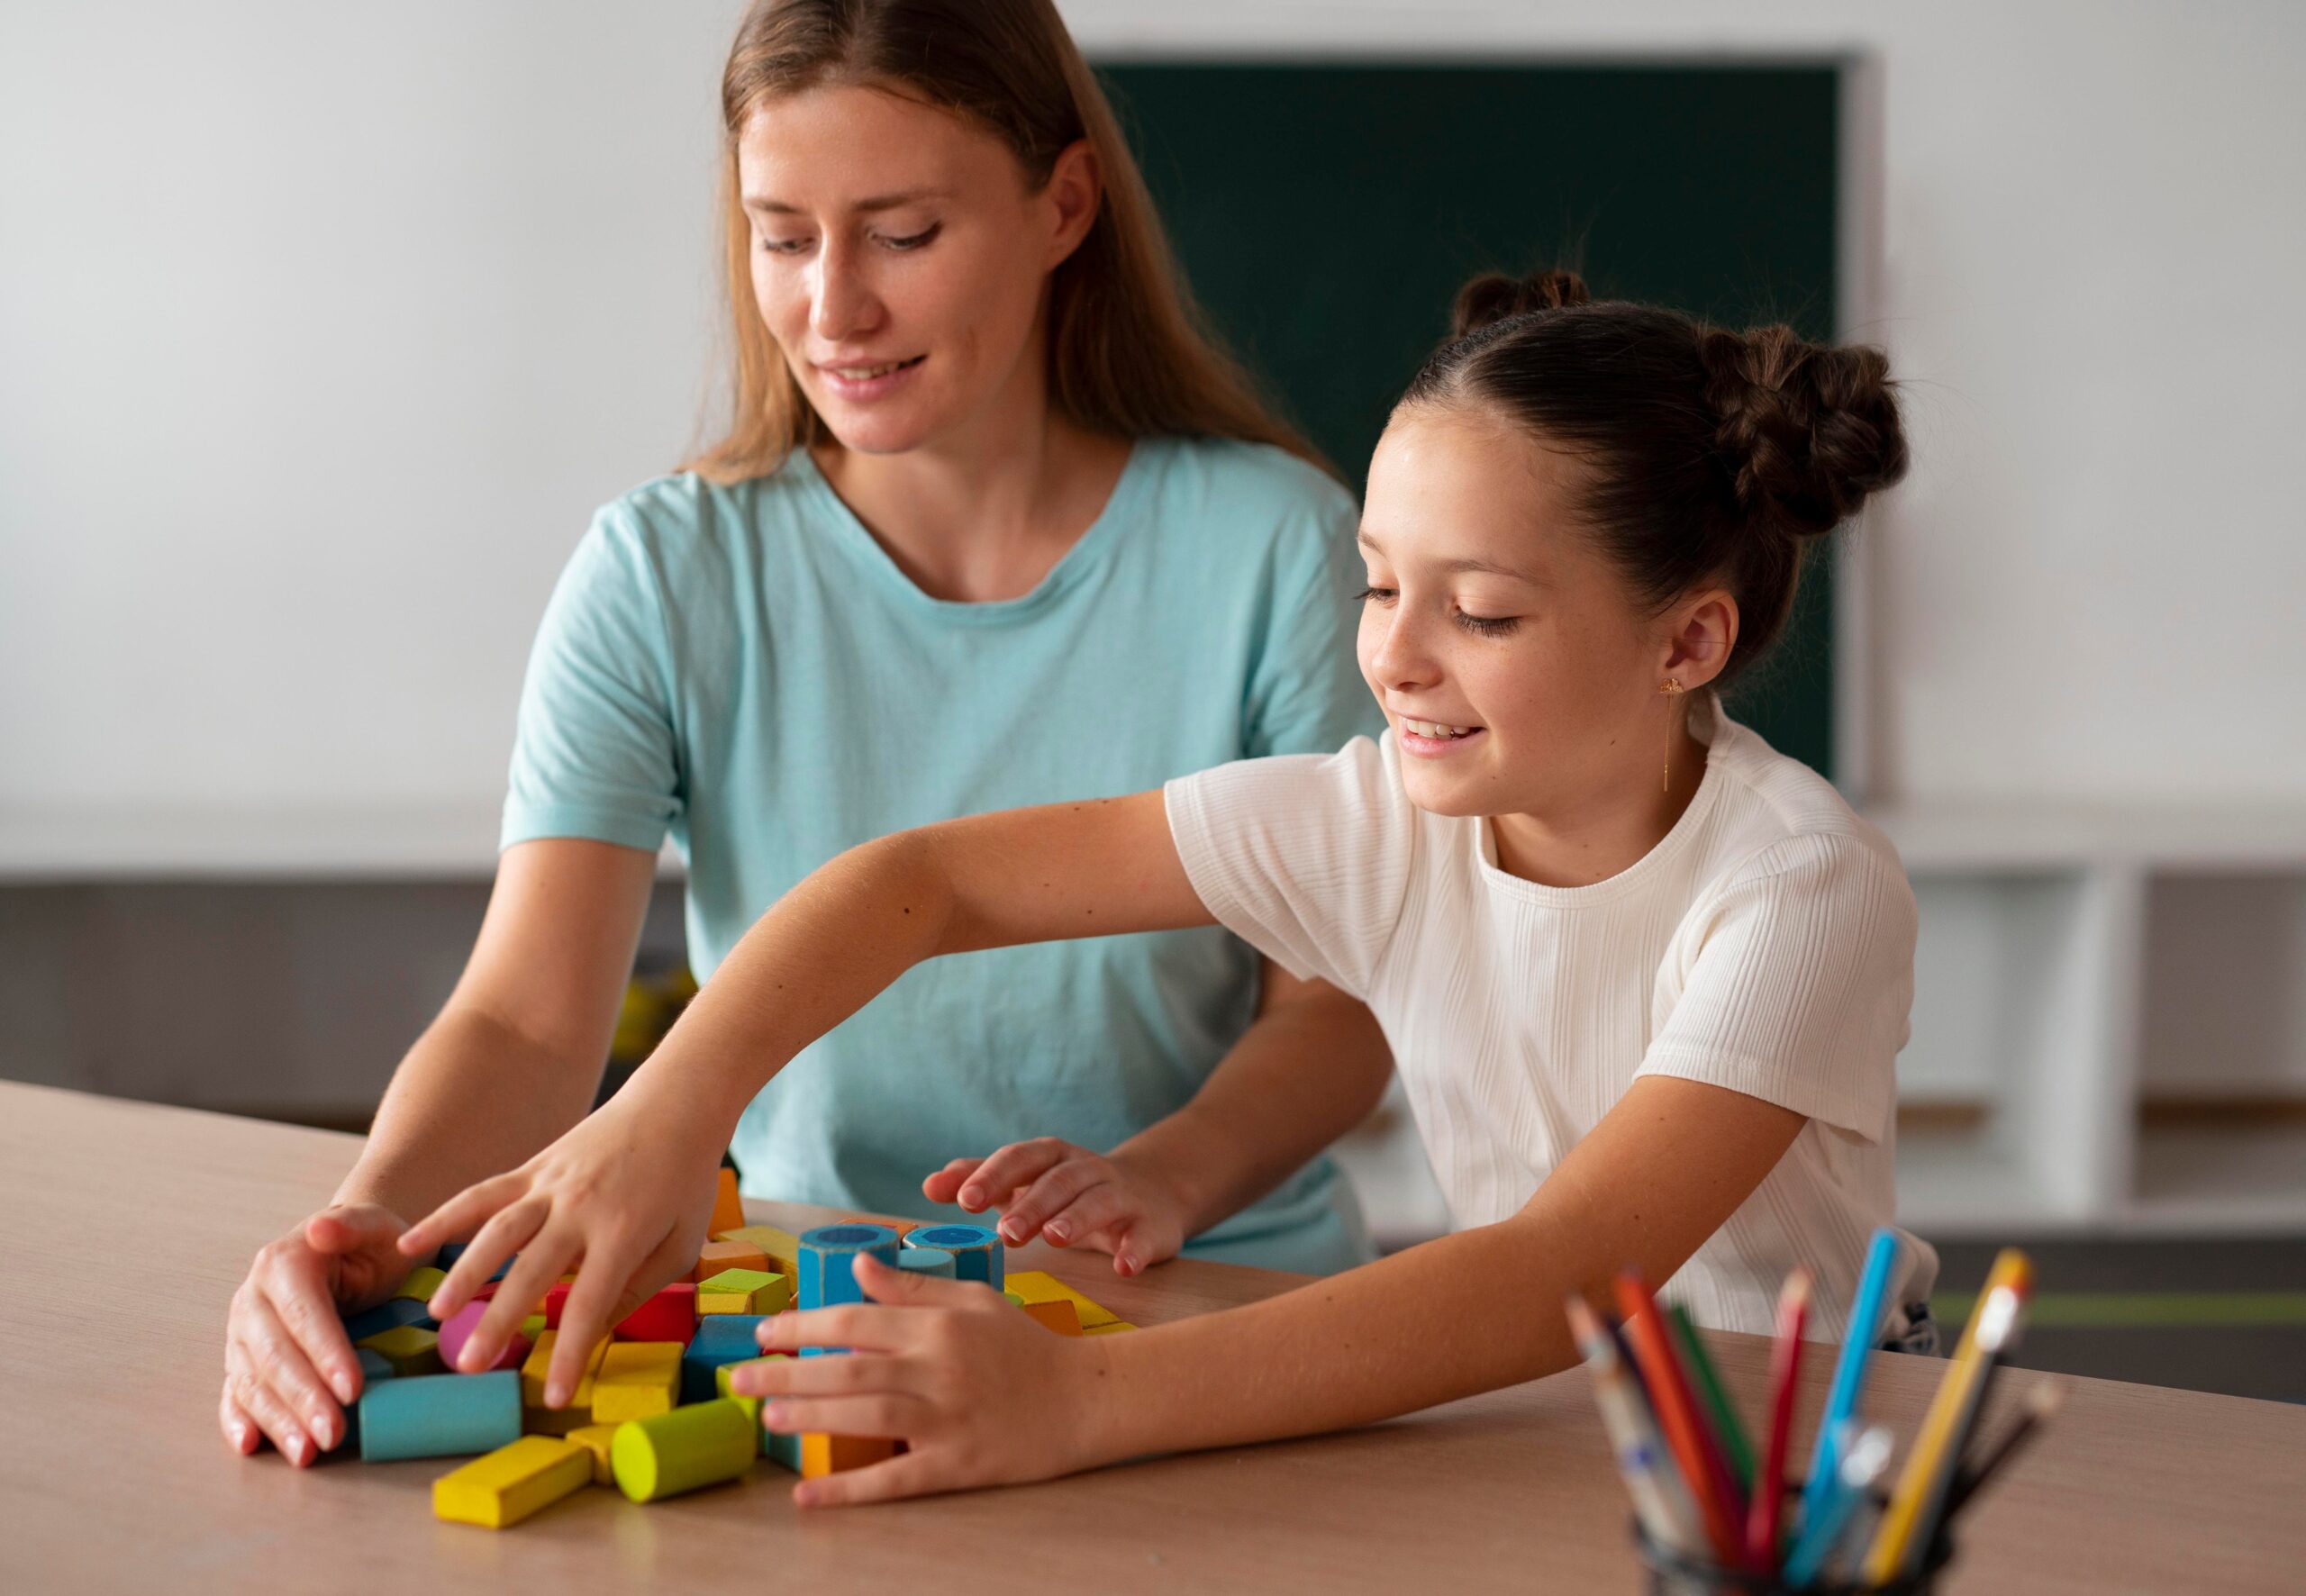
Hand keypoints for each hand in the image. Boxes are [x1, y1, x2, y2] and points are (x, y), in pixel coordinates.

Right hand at [220, 1204, 411, 1463]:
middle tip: (335, 1434)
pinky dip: (239, 1420)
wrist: (351, 1252)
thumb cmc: (371, 1244)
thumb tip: (319, 1227)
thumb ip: (350, 1225)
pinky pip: (235, 1393)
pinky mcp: (242, 1359)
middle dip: (304, 1398)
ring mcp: (242, 1333)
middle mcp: (253, 1299)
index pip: (302, 1314)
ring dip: (278, 1420)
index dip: (325, 1353)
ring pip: (254, 1381)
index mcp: (282, 1263)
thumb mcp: (375, 1226)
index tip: (352, 1388)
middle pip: (275, 1355)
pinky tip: (251, 1444)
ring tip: (306, 1453)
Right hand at [395, 1079, 728, 1405]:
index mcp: (622, 1233)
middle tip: (468, 1366)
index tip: (551, 1397)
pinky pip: (481, 1193)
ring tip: (436, 1313)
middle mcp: (580, 1207)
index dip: (568, 1352)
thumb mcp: (680, 1245)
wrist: (675, 1105)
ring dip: (463, 1270)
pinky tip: (407, 1243)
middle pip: (532, 1269)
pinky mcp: (533, 1167)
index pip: (591, 1303)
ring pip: (497, 1229)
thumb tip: (595, 1330)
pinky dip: (443, 1217)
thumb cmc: (684, 1181)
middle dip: (499, 1319)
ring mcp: (550, 1184)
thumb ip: (637, 1289)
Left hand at [733, 1253, 1111, 1504]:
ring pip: (867, 1415)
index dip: (804, 1324)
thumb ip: (913, 1288)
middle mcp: (939, 1369)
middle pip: (850, 1368)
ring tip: (768, 1418)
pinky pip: (896, 1479)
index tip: (765, 1331)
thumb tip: (859, 1265)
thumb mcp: (973, 1301)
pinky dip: (850, 1489)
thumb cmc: (1025, 1347)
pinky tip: (810, 1496)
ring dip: (812, 1416)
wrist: (1083, 1400)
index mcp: (940, 1325)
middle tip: (742, 1378)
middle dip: (789, 1372)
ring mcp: (948, 1419)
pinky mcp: (958, 1465)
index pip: (857, 1319)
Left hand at [923, 1137, 1187, 1276]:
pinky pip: (1144, 1235)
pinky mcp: (1150, 1226)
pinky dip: (1135, 1249)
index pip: (1020, 1158)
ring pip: (1099, 1201)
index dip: (993, 1176)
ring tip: (1054, 1238)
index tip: (965, 1200)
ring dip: (1077, 1218)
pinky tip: (1122, 1267)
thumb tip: (930, 1184)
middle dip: (1032, 1204)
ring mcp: (1122, 1196)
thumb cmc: (1071, 1192)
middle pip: (1058, 1181)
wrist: (1152, 1194)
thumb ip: (979, 1180)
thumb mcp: (1027, 1181)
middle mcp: (1087, 1170)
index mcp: (1052, 1158)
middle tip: (1006, 1232)